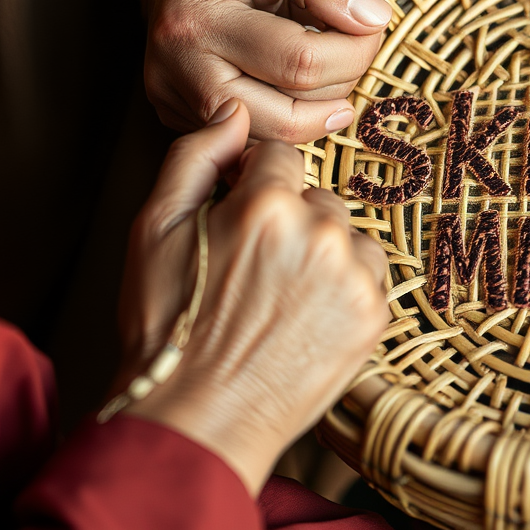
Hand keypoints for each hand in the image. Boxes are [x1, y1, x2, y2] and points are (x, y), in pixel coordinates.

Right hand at [78, 0, 392, 141]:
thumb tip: (372, 17)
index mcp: (195, 19)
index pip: (301, 61)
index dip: (356, 48)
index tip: (369, 22)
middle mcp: (174, 70)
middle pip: (288, 114)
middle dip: (341, 84)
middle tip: (352, 47)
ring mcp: (174, 103)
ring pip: (275, 139)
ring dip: (319, 109)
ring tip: (325, 64)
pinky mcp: (182, 121)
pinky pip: (256, 141)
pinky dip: (291, 118)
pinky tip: (296, 84)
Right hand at [117, 99, 389, 494]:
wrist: (198, 417)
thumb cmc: (168, 325)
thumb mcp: (154, 230)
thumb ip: (194, 157)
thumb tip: (233, 112)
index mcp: (265, 205)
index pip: (278, 158)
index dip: (254, 187)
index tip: (239, 222)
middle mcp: (319, 234)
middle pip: (316, 199)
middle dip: (289, 223)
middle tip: (253, 274)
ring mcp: (353, 277)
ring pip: (347, 237)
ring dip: (323, 255)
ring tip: (280, 299)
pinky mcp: (375, 316)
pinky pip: (368, 278)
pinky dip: (344, 292)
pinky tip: (305, 320)